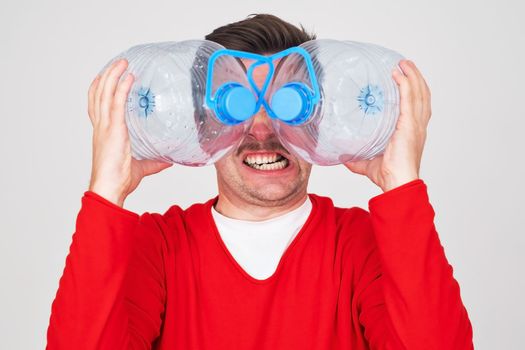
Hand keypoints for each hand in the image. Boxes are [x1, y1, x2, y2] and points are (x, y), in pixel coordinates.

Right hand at [87, 59, 172, 206]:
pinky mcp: (113, 129)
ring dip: (113, 75)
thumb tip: (169, 160)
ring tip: (123, 63)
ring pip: (104, 93)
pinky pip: (116, 103)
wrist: (110, 188)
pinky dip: (122, 88)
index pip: (97, 106)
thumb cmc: (119, 180)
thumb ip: (154, 162)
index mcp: (103, 133)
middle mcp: (101, 127)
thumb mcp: (141, 167)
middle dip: (107, 76)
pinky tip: (129, 78)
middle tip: (118, 63)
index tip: (107, 77)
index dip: (100, 89)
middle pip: (98, 94)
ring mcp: (105, 127)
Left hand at [344, 59, 431, 191]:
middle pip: (422, 95)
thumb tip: (343, 157)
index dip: (414, 91)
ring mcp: (415, 125)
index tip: (406, 79)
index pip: (417, 106)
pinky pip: (410, 99)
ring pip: (419, 93)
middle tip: (405, 65)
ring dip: (412, 76)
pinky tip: (399, 74)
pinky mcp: (410, 125)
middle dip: (415, 78)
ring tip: (404, 64)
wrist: (397, 183)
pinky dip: (406, 84)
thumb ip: (357, 159)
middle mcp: (417, 126)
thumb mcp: (368, 164)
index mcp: (411, 132)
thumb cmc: (389, 176)